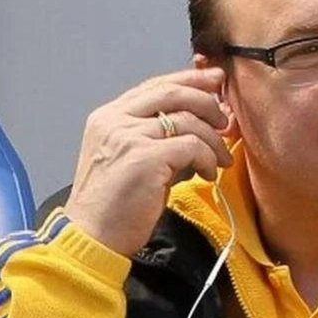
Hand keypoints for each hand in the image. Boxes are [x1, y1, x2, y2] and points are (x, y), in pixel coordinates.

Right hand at [64, 67, 232, 256]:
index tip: (214, 81)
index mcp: (108, 117)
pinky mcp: (145, 158)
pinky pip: (192, 146)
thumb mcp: (132, 161)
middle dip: (206, 100)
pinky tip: (209, 173)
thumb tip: (202, 127)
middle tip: (225, 120)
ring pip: (187, 120)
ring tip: (220, 160)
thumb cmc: (114, 206)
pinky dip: (208, 158)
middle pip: (171, 92)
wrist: (92, 237)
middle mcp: (115, 120)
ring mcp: (129, 136)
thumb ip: (157, 139)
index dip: (188, 80)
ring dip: (213, 139)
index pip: (153, 85)